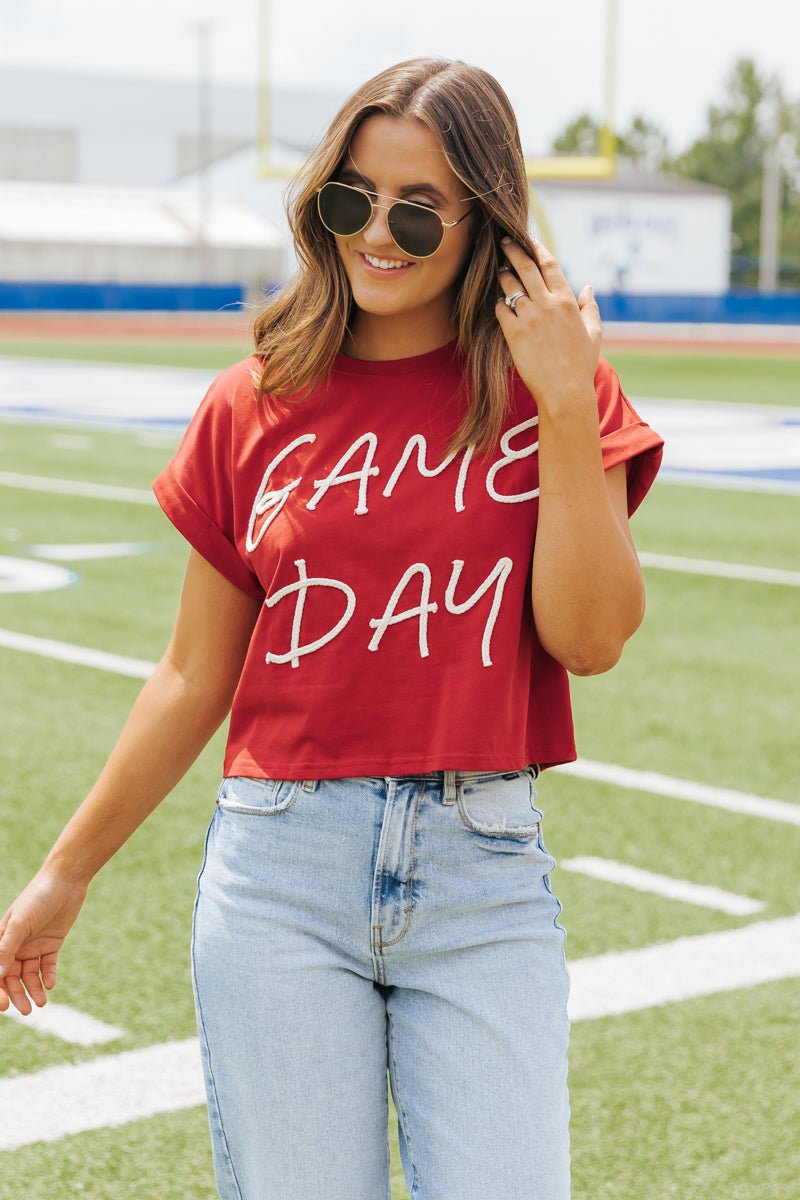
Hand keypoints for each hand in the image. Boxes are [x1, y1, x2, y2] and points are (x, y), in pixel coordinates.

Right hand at [0, 870, 90, 1014]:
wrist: (66, 880)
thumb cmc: (37, 897)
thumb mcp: (20, 923)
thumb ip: (7, 949)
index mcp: (2, 939)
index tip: (4, 1006)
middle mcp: (16, 945)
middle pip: (12, 977)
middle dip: (17, 995)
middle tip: (26, 1011)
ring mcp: (34, 945)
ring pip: (30, 975)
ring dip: (34, 990)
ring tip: (42, 1004)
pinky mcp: (52, 943)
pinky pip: (47, 966)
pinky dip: (48, 977)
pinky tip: (50, 984)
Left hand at [495, 238, 601, 408]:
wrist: (565, 392)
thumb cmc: (581, 365)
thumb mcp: (593, 334)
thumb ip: (590, 309)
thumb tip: (588, 288)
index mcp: (567, 301)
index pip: (550, 265)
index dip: (537, 249)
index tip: (529, 240)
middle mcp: (547, 304)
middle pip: (525, 268)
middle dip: (512, 250)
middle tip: (503, 241)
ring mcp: (529, 318)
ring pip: (510, 286)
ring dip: (503, 275)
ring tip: (499, 270)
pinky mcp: (514, 333)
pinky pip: (500, 309)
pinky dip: (498, 303)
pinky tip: (499, 302)